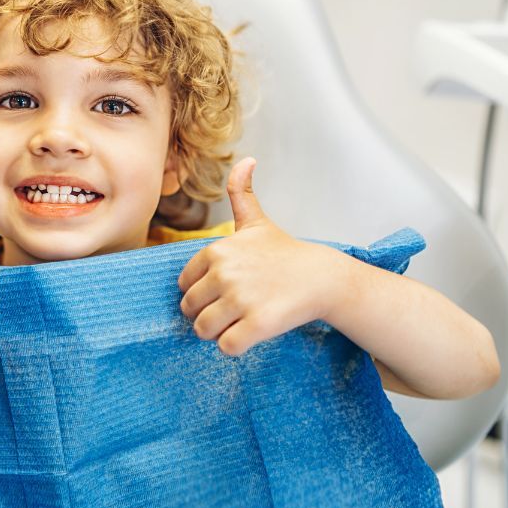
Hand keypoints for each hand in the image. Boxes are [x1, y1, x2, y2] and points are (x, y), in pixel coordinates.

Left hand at [177, 157, 346, 355]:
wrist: (322, 277)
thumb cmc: (284, 253)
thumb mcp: (257, 222)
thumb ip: (241, 193)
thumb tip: (246, 159)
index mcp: (216, 251)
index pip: (184, 285)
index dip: (201, 293)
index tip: (224, 291)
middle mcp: (224, 274)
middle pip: (190, 310)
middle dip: (207, 315)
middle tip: (232, 311)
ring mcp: (240, 299)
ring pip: (203, 330)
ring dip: (218, 333)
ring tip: (239, 323)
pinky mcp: (257, 324)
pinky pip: (226, 347)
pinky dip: (234, 347)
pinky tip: (250, 334)